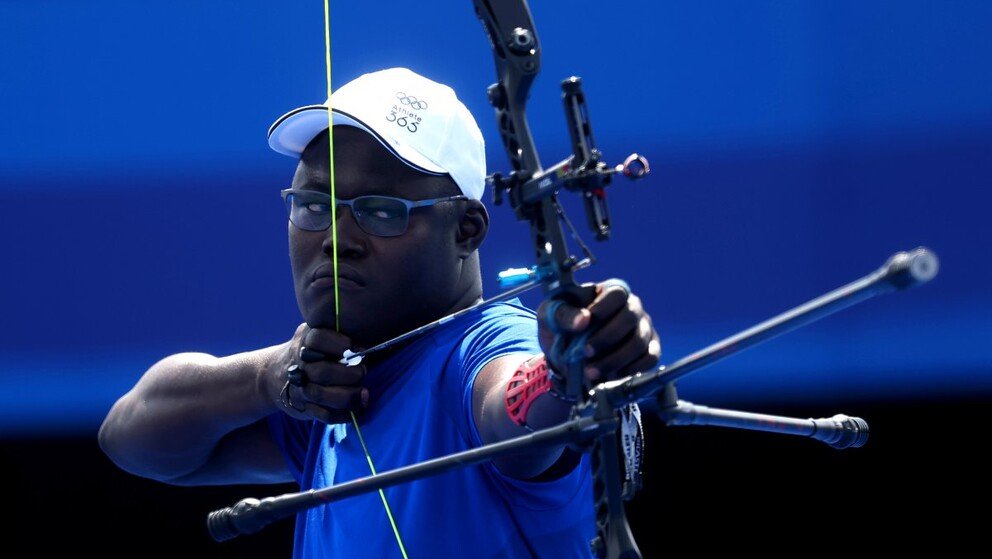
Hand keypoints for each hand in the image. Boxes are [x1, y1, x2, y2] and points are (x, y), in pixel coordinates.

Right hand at [272, 323, 367, 422]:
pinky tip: (358, 408)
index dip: (339, 344)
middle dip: (348, 374)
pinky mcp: (304, 407)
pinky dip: (343, 414)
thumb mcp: (310, 333)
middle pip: (322, 372)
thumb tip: (364, 335)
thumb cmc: (306, 351)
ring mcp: (300, 388)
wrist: (272, 374)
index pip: (317, 340)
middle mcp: (299, 365)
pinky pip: (323, 415)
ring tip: (363, 393)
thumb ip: (330, 331)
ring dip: (347, 396)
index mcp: (303, 342)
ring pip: (321, 395)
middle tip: (362, 371)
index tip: (356, 348)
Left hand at [537, 279, 660, 384]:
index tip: (585, 323)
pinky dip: (631, 369)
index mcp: (608, 292)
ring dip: (614, 359)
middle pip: (630, 316)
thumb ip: (563, 314)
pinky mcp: (649, 350)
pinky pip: (650, 358)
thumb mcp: (550, 315)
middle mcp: (631, 307)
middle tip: (586, 352)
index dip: (603, 307)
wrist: (566, 355)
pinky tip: (612, 376)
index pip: (617, 293)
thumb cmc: (560, 327)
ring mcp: (643, 328)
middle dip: (607, 337)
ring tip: (591, 371)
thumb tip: (583, 320)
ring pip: (639, 341)